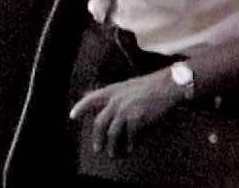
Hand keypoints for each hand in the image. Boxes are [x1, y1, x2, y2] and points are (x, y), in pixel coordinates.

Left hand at [69, 68, 183, 157]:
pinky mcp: (136, 118)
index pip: (90, 98)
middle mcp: (115, 100)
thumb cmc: (149, 85)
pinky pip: (129, 136)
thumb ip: (115, 95)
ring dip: (112, 146)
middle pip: (99, 122)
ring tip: (112, 153)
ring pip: (112, 133)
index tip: (72, 116)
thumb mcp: (126, 85)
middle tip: (97, 148)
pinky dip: (130, 144)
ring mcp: (125, 109)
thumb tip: (104, 104)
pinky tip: (131, 149)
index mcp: (112, 90)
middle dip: (96, 137)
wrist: (166, 85)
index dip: (80, 107)